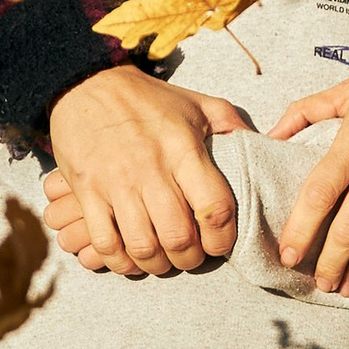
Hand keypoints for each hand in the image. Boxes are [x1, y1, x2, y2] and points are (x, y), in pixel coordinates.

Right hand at [48, 67, 248, 276]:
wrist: (85, 84)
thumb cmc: (147, 99)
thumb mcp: (196, 103)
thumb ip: (231, 124)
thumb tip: (263, 144)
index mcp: (183, 148)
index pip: (214, 209)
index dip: (222, 239)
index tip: (219, 244)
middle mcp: (151, 168)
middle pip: (178, 237)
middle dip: (190, 258)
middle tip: (191, 256)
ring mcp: (116, 182)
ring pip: (142, 246)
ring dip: (157, 264)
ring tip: (162, 260)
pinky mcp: (87, 191)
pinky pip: (104, 242)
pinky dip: (119, 261)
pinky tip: (129, 258)